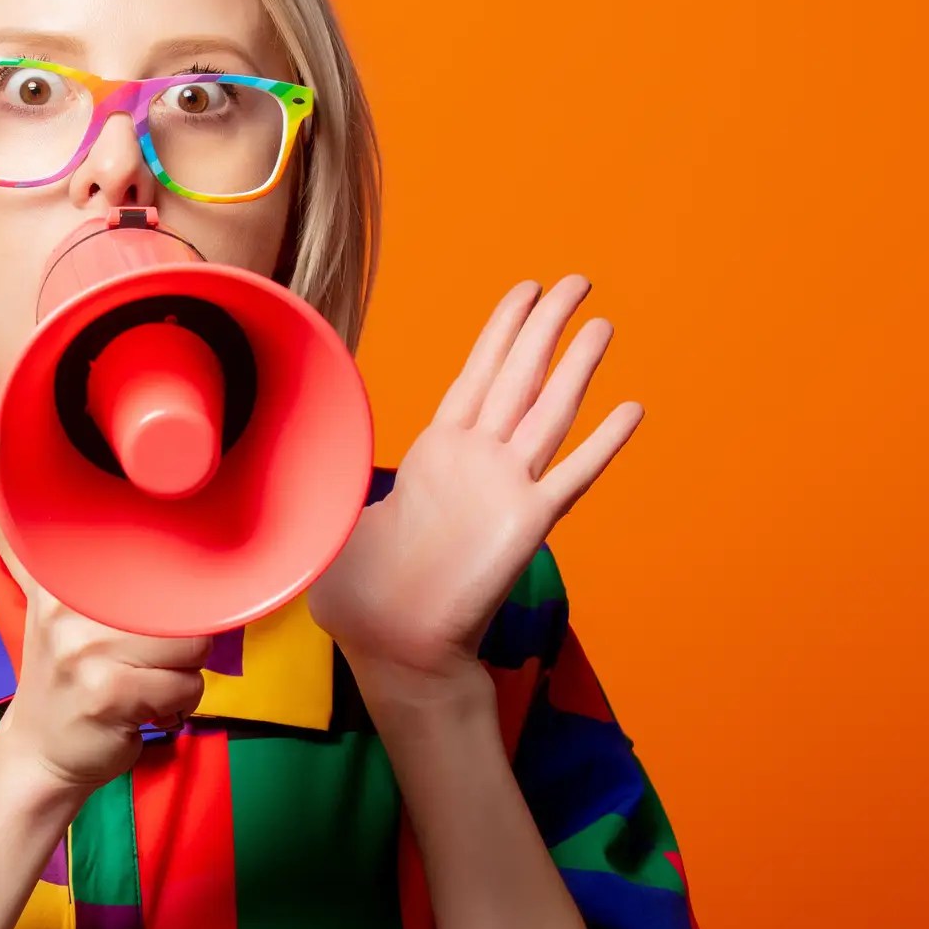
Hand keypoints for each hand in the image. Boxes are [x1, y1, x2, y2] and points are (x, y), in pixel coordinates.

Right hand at [0, 548, 209, 796]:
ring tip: (147, 689)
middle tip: (148, 665)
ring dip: (182, 678)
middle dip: (182, 644)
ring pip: (190, 647)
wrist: (36, 753)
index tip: (160, 613)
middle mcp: (68, 607)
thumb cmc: (69, 682)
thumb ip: (89, 571)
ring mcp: (85, 650)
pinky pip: (183, 688)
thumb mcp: (63, 616)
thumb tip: (114, 512)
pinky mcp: (107, 693)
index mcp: (62, 579)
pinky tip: (146, 713)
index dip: (175, 584)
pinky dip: (178, 707)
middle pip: (181, 606)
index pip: (149, 554)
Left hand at [307, 273, 643, 688]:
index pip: (475, 376)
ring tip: (602, 325)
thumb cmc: (365, 598)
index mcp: (436, 454)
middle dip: (546, 326)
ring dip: (576, 368)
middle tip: (578, 281)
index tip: (525, 289)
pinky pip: (571, 476)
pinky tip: (630, 410)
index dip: (501, 331)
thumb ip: (332, 487)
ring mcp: (506, 490)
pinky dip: (602, 444)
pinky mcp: (527, 524)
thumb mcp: (336, 525)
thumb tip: (297, 465)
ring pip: (548, 413)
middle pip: (518, 377)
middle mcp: (477, 462)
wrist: (396, 647)